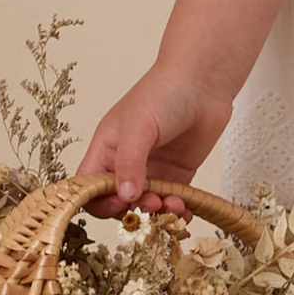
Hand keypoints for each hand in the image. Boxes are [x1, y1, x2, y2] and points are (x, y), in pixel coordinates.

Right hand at [75, 64, 234, 219]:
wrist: (204, 80)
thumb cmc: (164, 92)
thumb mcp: (139, 125)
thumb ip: (129, 162)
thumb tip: (125, 197)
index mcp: (107, 150)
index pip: (89, 188)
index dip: (99, 202)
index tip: (119, 203)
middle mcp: (127, 164)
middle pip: (118, 203)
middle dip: (133, 210)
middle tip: (152, 204)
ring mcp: (153, 170)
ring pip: (147, 207)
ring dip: (158, 214)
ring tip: (173, 205)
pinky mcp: (177, 174)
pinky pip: (172, 202)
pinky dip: (177, 212)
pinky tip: (185, 212)